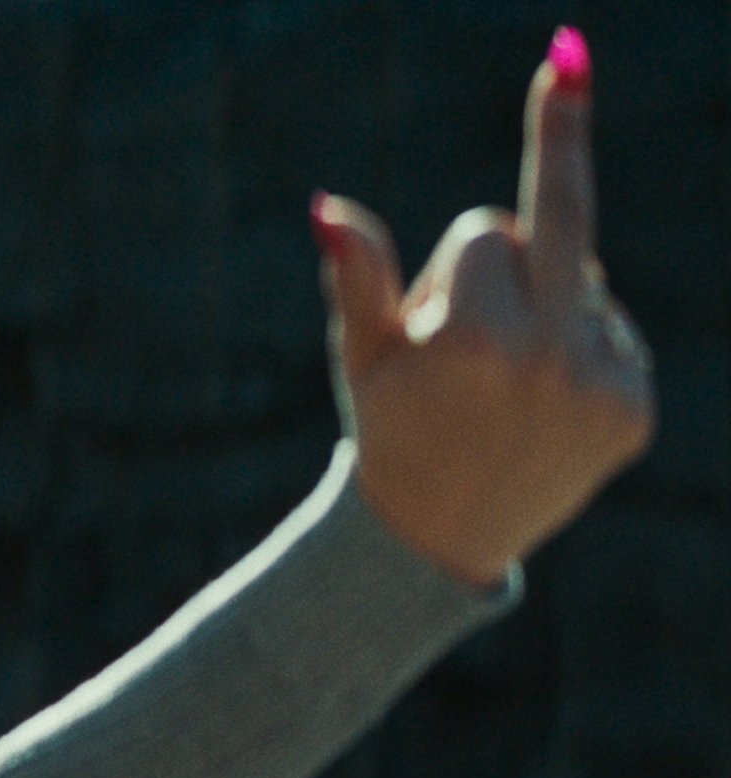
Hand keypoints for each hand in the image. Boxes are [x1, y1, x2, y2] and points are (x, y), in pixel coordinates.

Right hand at [313, 27, 655, 589]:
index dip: (447, 267)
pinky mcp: (633, 411)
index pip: (483, 228)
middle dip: (558, 145)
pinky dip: (578, 347)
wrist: (436, 541)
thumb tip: (328, 206)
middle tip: (568, 51)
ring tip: (502, 384)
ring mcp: (600, 385)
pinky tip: (542, 400)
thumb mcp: (361, 355)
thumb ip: (357, 275)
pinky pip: (611, 331)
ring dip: (544, 306)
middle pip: (558, 218)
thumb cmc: (388, 432)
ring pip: (582, 281)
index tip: (436, 295)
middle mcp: (547, 357)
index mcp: (474, 340)